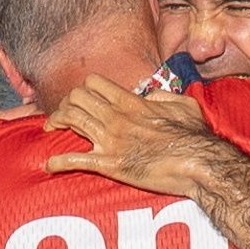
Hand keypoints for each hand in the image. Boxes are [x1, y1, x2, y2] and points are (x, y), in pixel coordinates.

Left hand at [40, 69, 218, 200]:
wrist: (199, 164)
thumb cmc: (196, 137)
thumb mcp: (184, 105)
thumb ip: (164, 97)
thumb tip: (151, 97)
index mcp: (132, 102)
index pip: (94, 83)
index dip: (83, 89)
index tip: (82, 100)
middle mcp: (117, 117)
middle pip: (76, 97)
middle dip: (65, 103)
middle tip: (64, 115)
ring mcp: (112, 140)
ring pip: (71, 119)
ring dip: (56, 123)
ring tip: (52, 130)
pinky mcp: (111, 164)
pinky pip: (76, 160)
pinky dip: (58, 162)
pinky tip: (49, 165)